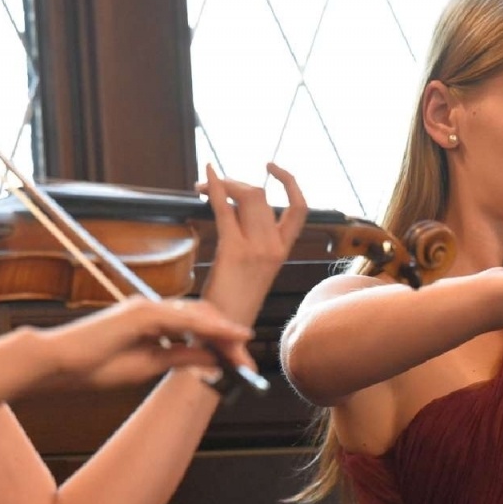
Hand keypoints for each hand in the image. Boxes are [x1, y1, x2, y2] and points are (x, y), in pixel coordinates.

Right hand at [38, 295, 254, 390]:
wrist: (58, 364)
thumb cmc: (93, 367)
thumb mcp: (147, 367)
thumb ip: (179, 357)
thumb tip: (210, 359)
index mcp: (152, 322)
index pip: (195, 327)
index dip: (222, 342)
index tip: (241, 364)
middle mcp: (152, 310)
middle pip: (202, 317)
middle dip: (229, 338)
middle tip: (249, 363)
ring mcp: (145, 308)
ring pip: (196, 315)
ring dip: (223, 332)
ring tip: (245, 350)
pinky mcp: (139, 314)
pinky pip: (181, 319)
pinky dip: (206, 327)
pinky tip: (225, 335)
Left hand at [195, 162, 307, 325]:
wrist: (224, 337)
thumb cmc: (232, 310)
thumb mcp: (253, 275)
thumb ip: (253, 248)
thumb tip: (236, 218)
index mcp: (281, 252)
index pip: (299, 208)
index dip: (289, 181)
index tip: (271, 166)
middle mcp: (273, 247)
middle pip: (262, 195)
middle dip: (238, 181)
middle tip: (215, 182)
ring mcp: (255, 248)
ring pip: (247, 195)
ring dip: (224, 183)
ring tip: (203, 184)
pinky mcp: (232, 251)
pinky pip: (224, 209)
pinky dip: (213, 187)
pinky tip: (204, 176)